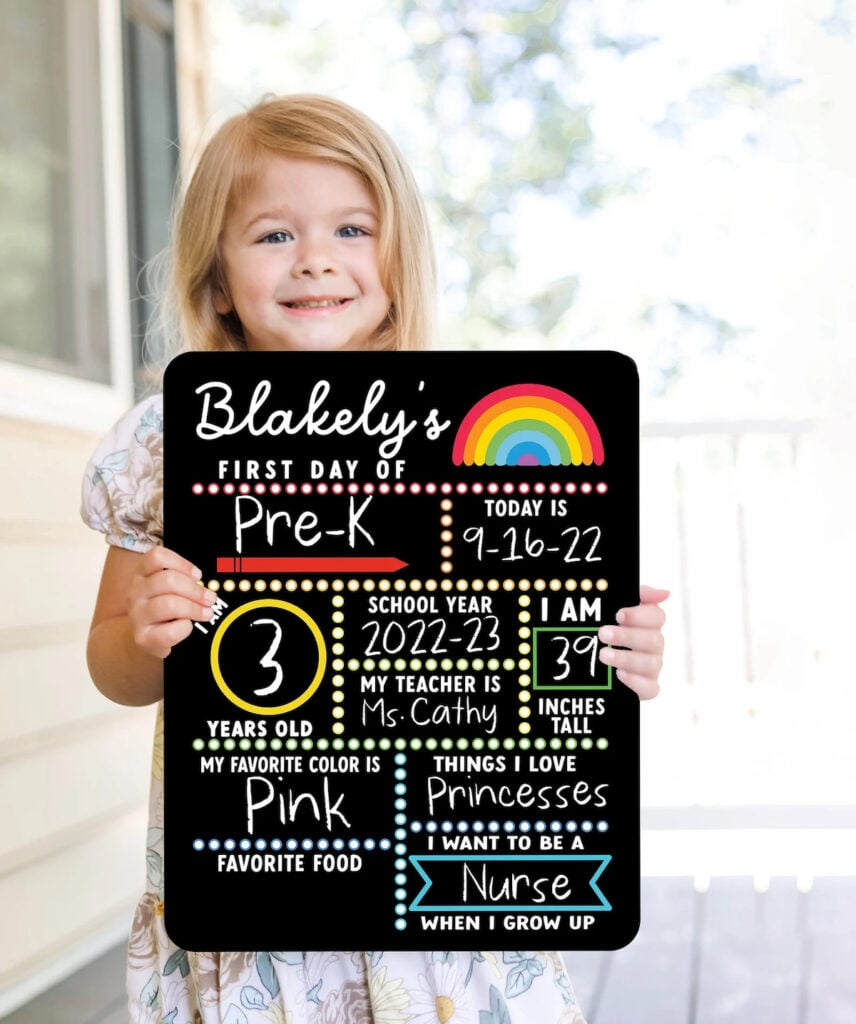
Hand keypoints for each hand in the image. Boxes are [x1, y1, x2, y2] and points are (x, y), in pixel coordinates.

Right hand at [127, 545, 215, 658]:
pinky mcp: (142, 637)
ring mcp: (137, 615)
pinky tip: (186, 626)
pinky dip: (185, 628)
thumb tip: (206, 586)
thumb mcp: (167, 590)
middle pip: (168, 580)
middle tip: (210, 598)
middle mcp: (136, 592)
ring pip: (170, 604)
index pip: (156, 557)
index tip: (198, 575)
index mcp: (142, 574)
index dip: (181, 563)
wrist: (145, 638)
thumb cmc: (162, 610)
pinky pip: (170, 631)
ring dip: (194, 608)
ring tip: (206, 613)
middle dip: (196, 589)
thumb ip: (182, 581)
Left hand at [597, 585, 668, 699]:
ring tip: (604, 655)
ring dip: (626, 658)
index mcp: (649, 624)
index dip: (640, 615)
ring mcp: (652, 667)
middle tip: (603, 634)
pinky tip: (619, 674)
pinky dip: (635, 682)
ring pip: (650, 663)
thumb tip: (665, 593)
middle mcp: (654, 645)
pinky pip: (650, 688)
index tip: (619, 614)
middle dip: (627, 636)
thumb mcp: (615, 608)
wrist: (592, 664)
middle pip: (653, 640)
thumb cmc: (608, 630)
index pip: (657, 616)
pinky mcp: (647, 688)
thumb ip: (638, 595)